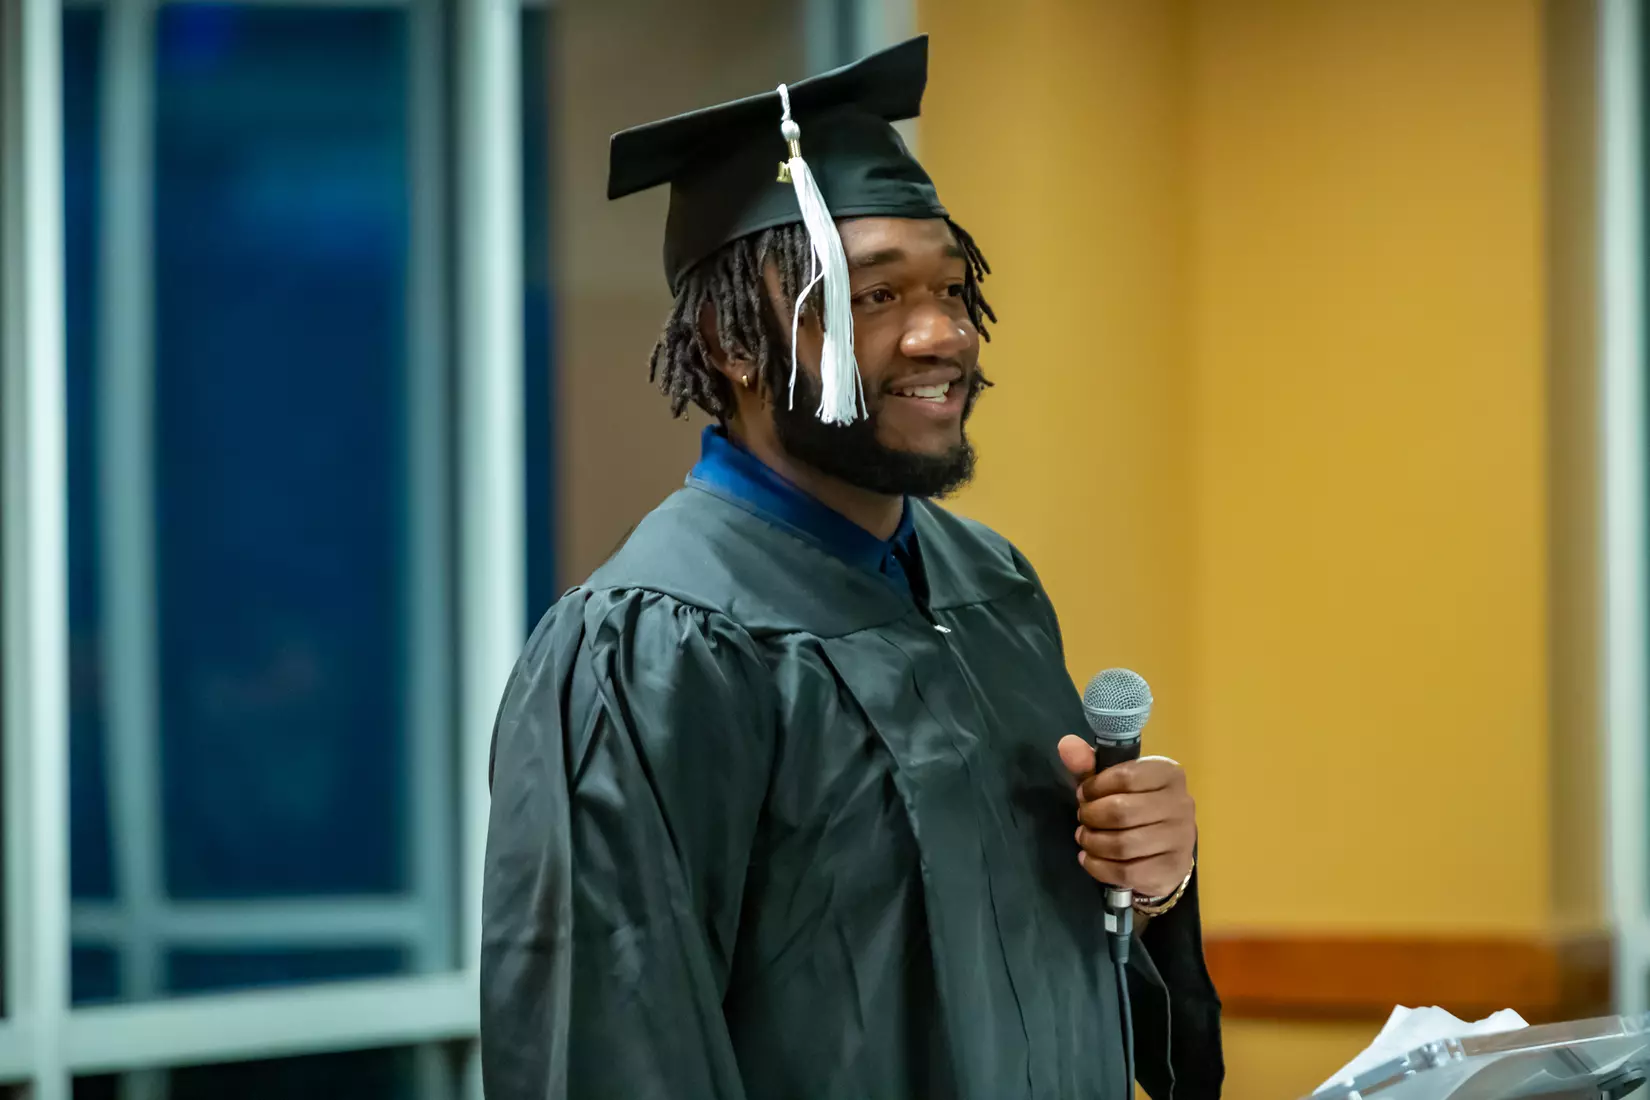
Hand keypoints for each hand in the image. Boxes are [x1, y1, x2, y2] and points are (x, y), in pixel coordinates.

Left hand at [1057, 735, 1195, 899]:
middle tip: (1083, 818)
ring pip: (1123, 844)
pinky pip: (1128, 872)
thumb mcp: (1114, 782)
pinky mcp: (1173, 868)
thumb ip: (1089, 763)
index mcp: (1169, 774)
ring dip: (1094, 843)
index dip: (1095, 787)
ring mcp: (1181, 838)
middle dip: (1092, 816)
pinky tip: (1090, 859)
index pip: (1126, 776)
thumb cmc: (1138, 805)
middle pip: (1122, 811)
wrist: (1167, 848)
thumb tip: (1066, 744)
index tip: (1083, 794)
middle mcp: (1181, 804)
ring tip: (1085, 838)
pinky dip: (1100, 867)